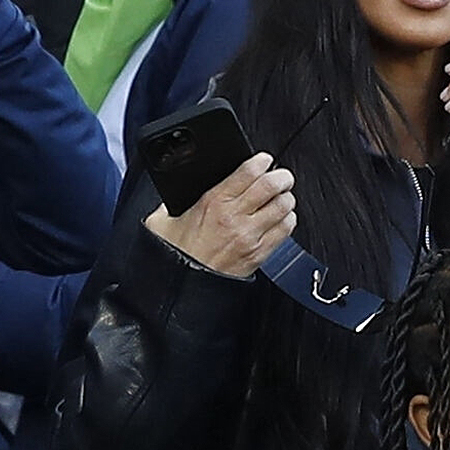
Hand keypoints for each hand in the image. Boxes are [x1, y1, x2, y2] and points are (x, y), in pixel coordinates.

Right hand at [145, 153, 295, 278]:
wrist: (183, 289)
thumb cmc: (174, 256)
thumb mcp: (162, 220)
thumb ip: (172, 201)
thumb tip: (176, 192)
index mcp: (213, 202)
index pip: (247, 172)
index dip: (261, 162)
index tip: (264, 160)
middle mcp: (235, 217)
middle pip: (271, 186)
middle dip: (281, 177)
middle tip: (282, 176)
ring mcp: (250, 237)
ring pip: (283, 207)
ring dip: (286, 199)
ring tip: (283, 197)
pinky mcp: (259, 254)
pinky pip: (285, 231)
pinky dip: (287, 221)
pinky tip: (281, 219)